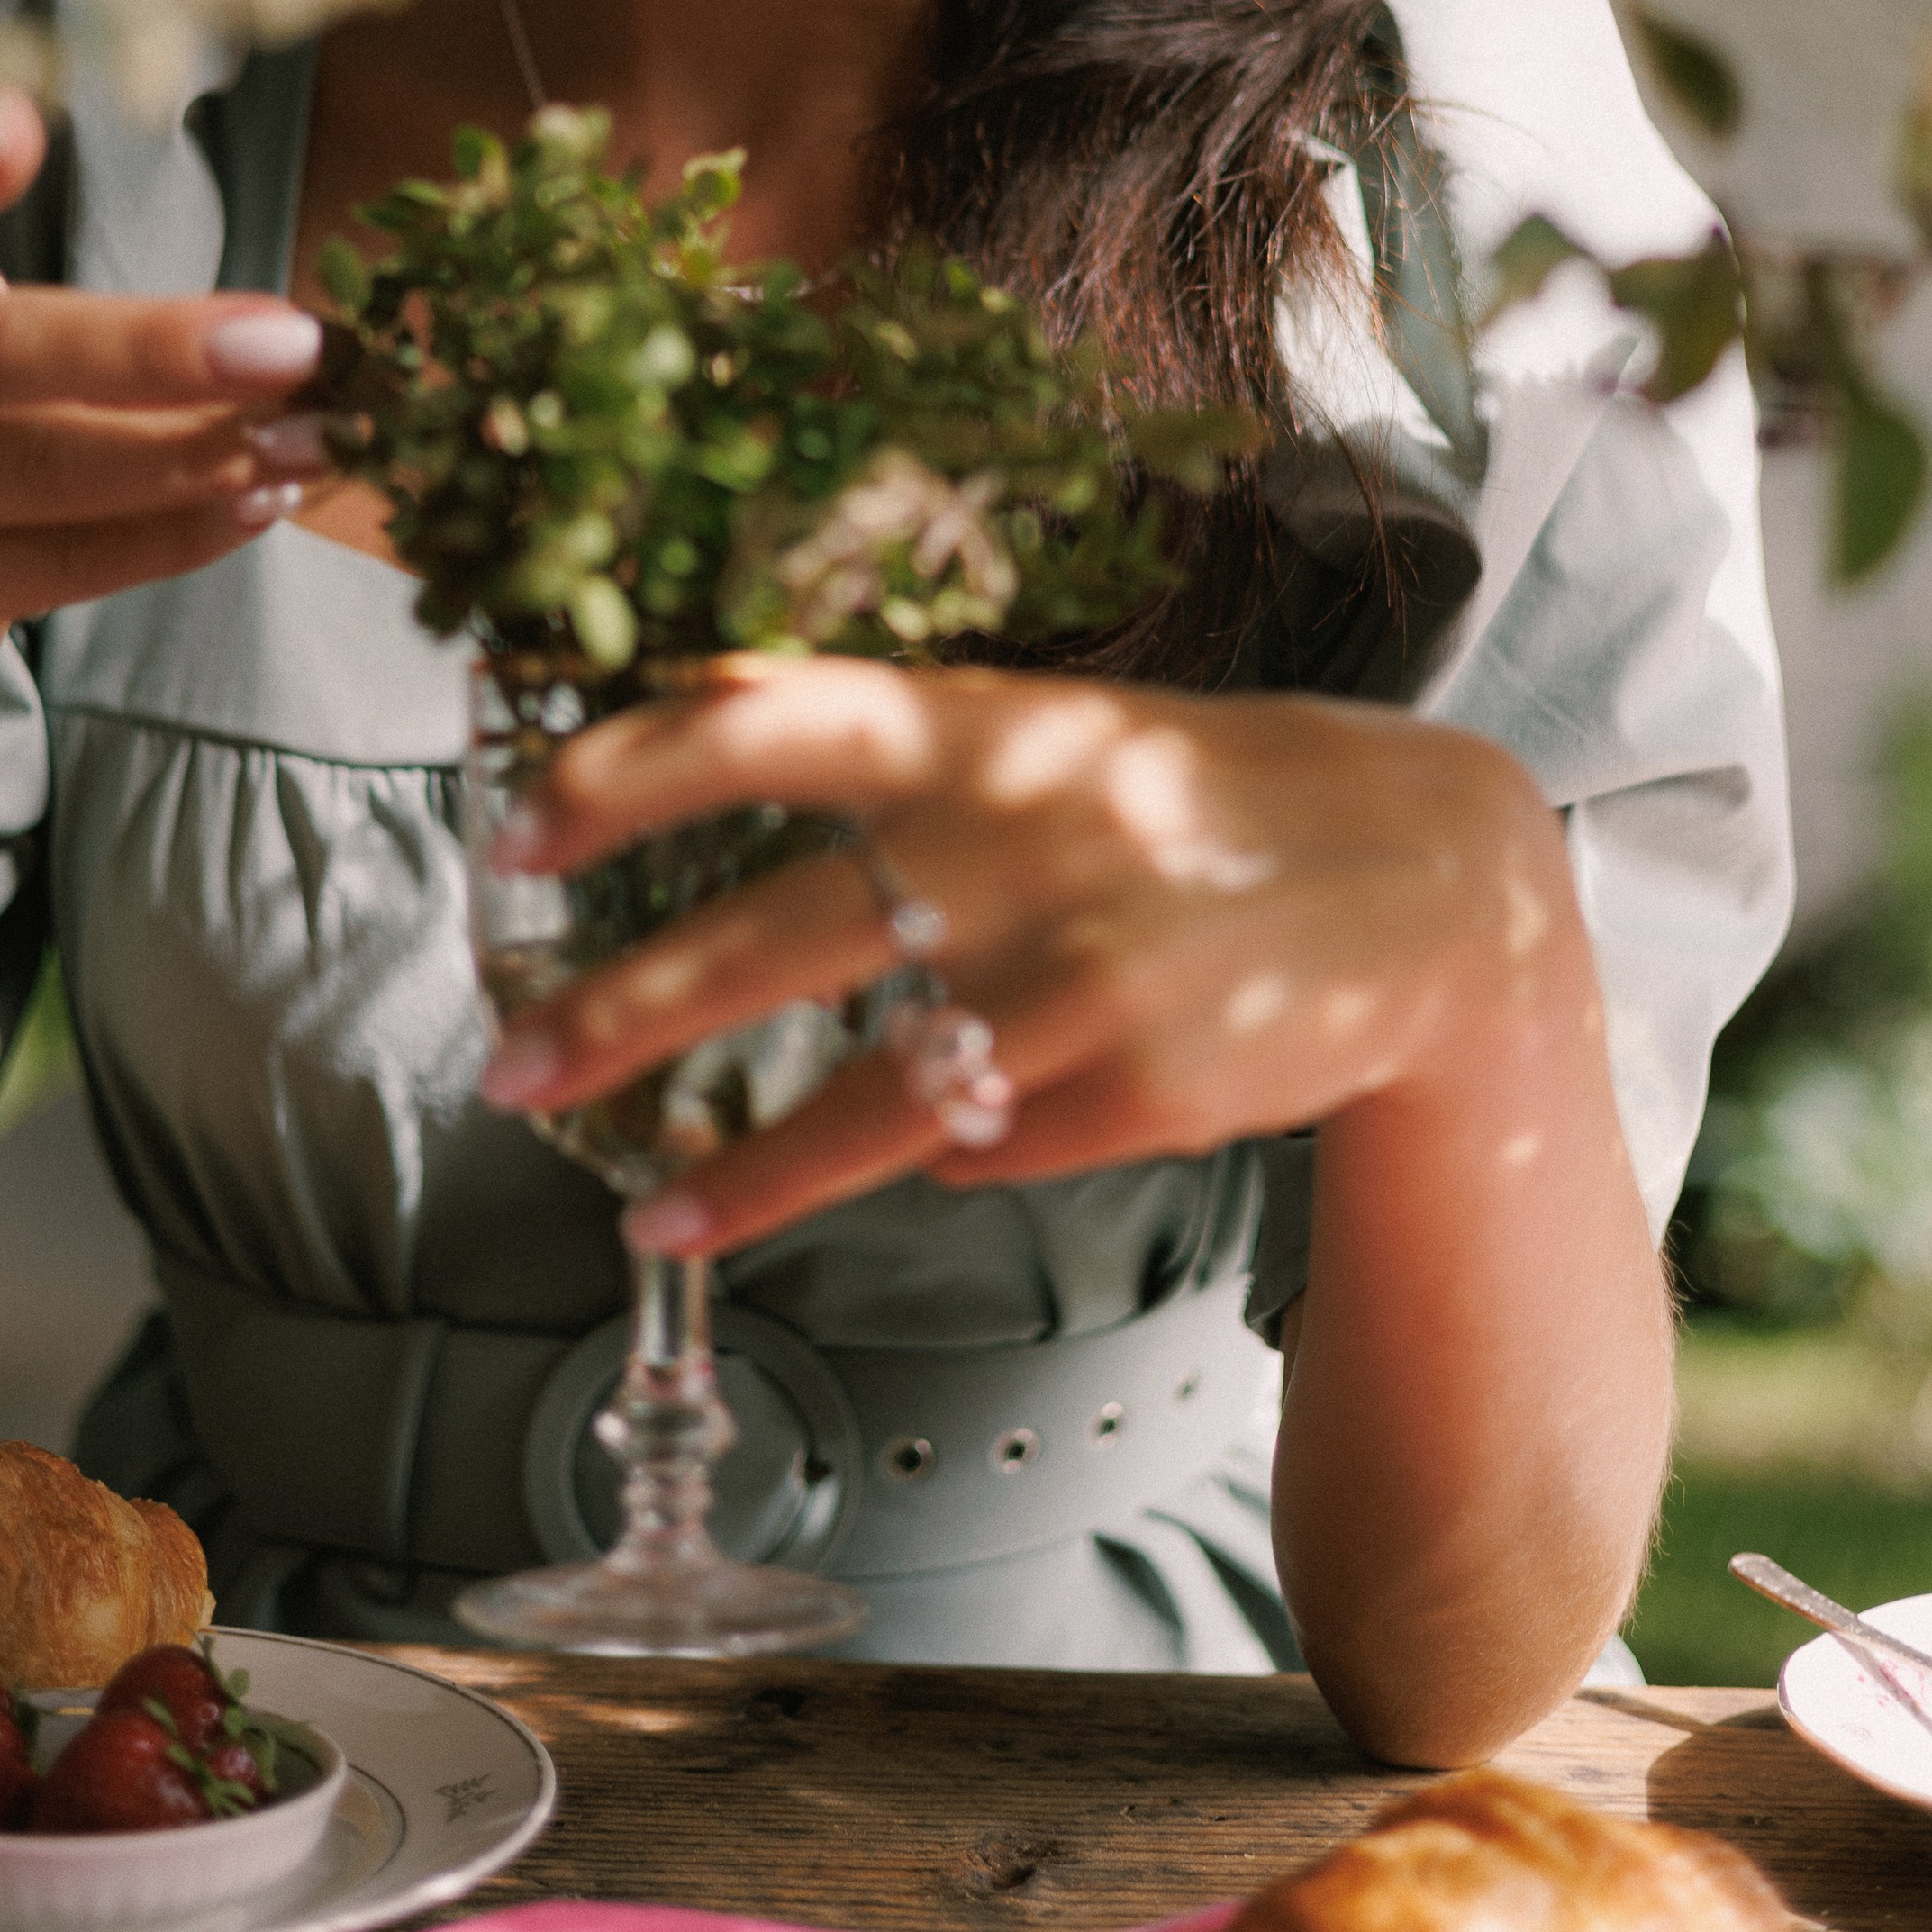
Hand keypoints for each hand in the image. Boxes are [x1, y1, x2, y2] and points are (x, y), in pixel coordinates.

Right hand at [0, 87, 332, 722]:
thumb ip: (54, 306)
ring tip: (313, 439)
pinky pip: (56, 564)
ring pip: (39, 473)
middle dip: (158, 350)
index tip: (12, 121)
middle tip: (292, 343)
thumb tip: (270, 330)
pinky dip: (175, 536)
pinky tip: (259, 503)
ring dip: (198, 458)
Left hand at [475, 653, 1575, 1255]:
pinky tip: (905, 1161)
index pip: (775, 721)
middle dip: (629, 1008)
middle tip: (510, 1064)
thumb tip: (691, 712)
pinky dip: (939, 1157)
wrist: (1420, 877)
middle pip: (785, 931)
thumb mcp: (1042, 730)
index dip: (632, 766)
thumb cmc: (1185, 793)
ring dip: (741, 1172)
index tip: (514, 823)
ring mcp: (1088, 972)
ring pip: (873, 1096)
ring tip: (646, 1218)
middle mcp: (1027, 838)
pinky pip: (993, 1145)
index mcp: (990, 726)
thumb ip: (886, 740)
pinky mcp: (1143, 1085)